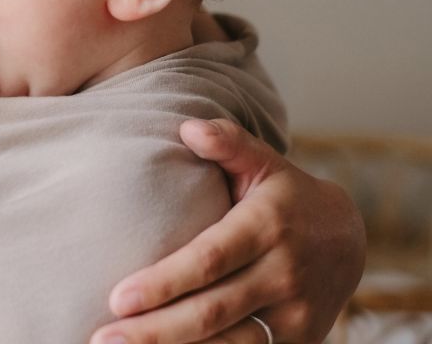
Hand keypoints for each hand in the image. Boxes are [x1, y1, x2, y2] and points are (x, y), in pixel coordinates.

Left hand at [90, 119, 365, 343]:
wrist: (347, 238)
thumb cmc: (285, 193)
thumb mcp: (262, 160)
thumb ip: (227, 141)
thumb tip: (187, 127)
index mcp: (266, 226)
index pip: (209, 260)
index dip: (164, 283)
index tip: (118, 298)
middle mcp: (282, 275)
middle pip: (211, 312)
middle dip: (155, 331)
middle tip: (103, 339)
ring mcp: (295, 317)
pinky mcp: (300, 343)